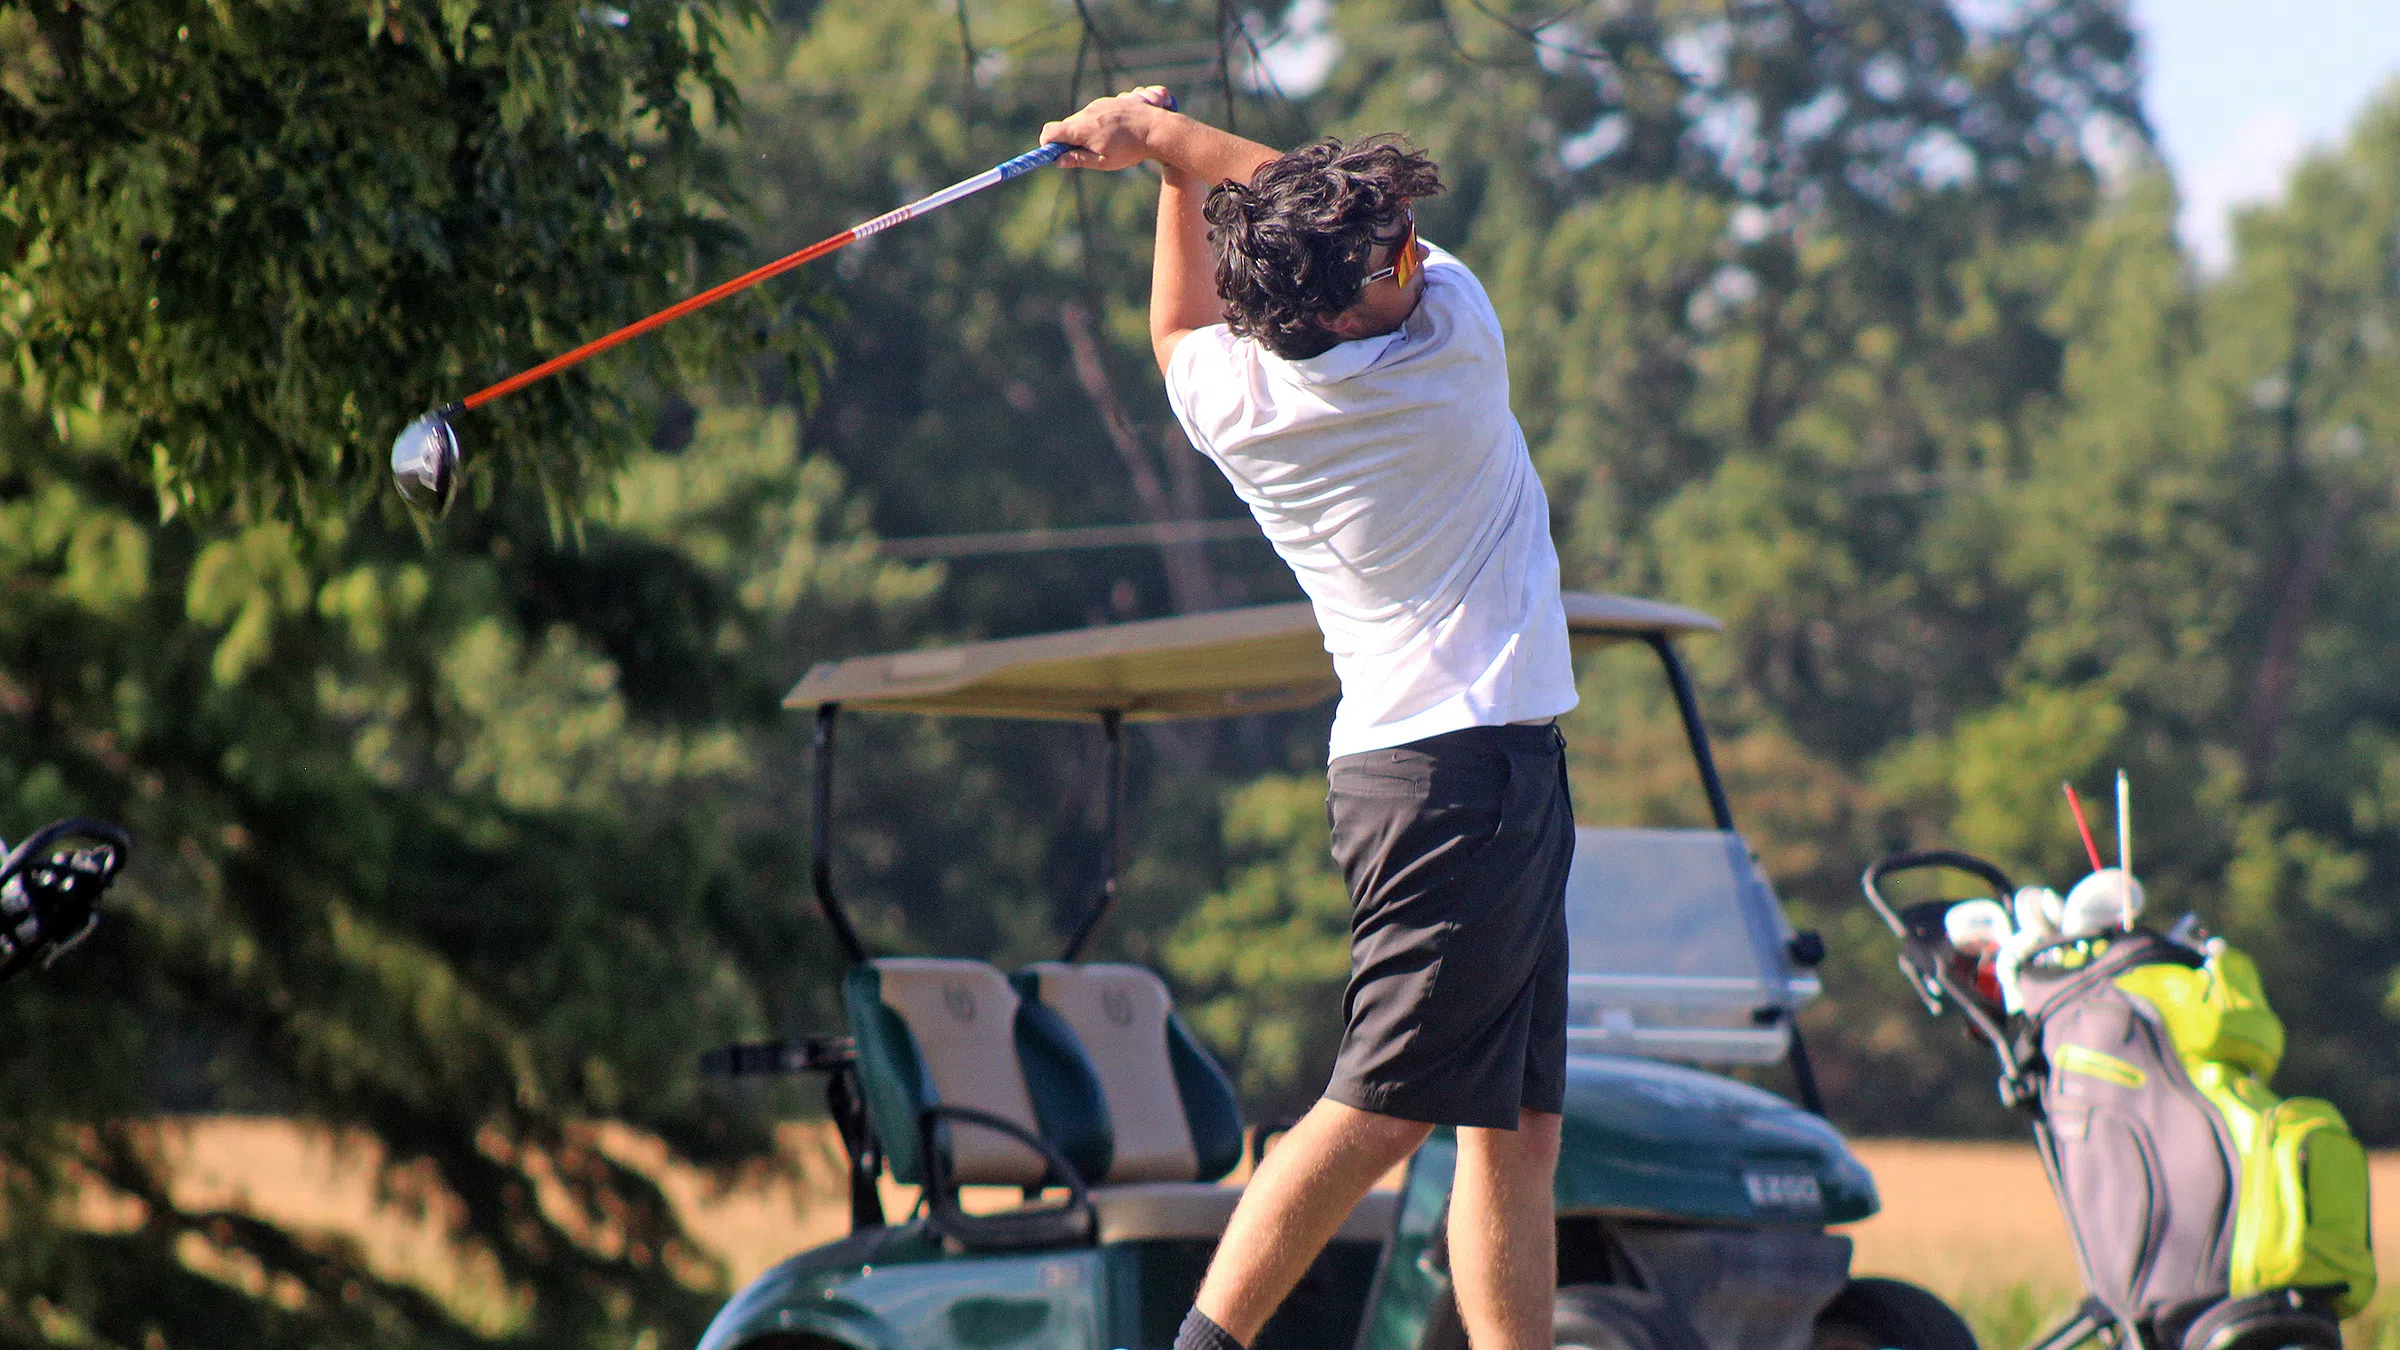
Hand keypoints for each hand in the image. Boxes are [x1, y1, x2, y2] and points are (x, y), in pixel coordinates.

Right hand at [1041, 87, 1176, 170]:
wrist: (1158, 129)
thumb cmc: (1131, 150)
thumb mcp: (1103, 162)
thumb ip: (1079, 160)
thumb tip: (1058, 161)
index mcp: (1083, 128)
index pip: (1051, 131)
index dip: (1047, 143)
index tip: (1052, 153)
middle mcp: (1088, 112)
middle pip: (1067, 126)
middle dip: (1069, 139)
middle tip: (1083, 154)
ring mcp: (1099, 104)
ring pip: (1082, 119)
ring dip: (1085, 131)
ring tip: (1106, 143)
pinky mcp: (1110, 100)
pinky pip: (1096, 112)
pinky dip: (1098, 122)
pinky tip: (1116, 133)